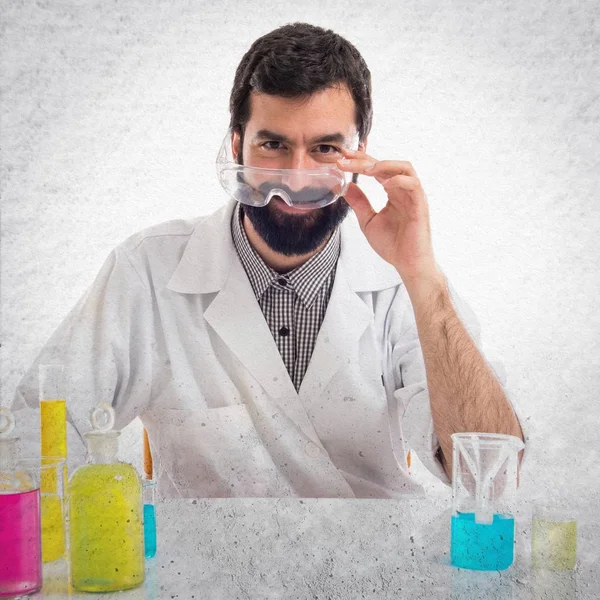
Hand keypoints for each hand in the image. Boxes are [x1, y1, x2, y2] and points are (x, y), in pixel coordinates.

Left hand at [337, 148, 439, 283]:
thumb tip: (345, 186)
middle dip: (365, 159)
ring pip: (404, 168)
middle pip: (387, 164)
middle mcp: (404, 190)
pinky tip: (384, 183)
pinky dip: (398, 180)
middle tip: (345, 158)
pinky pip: (413, 185)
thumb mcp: (368, 221)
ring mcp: (414, 196)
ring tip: (365, 169)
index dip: (360, 160)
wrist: (407, 263)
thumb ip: (359, 202)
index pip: (377, 169)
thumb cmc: (393, 244)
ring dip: (383, 165)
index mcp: (393, 192)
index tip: (342, 157)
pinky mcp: (420, 205)